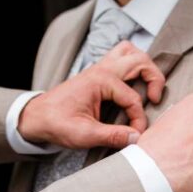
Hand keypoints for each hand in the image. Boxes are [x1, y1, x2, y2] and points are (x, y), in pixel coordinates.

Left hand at [18, 41, 165, 149]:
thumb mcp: (84, 135)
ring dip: (143, 66)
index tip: (136, 135)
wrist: (36, 117)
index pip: (133, 98)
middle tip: (155, 99)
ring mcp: (100, 68)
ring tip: (148, 87)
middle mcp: (102, 69)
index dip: (139, 119)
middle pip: (140, 60)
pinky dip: (132, 66)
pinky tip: (133, 85)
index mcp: (100, 80)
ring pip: (130, 52)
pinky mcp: (98, 73)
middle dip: (154, 78)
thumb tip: (137, 138)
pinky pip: (121, 58)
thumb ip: (112, 136)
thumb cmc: (56, 123)